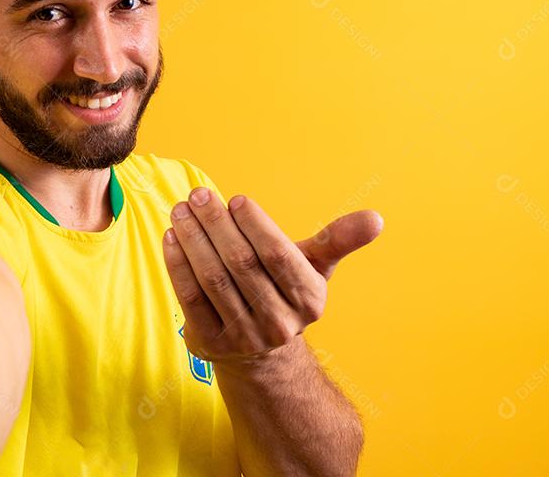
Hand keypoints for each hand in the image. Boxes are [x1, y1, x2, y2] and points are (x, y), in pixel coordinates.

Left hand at [162, 188, 383, 368]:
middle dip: (217, 225)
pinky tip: (171, 237)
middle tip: (199, 194)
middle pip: (242, 265)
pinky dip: (177, 265)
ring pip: (212, 279)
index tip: (237, 199)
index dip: (257, 227)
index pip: (280, 257)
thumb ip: (339, 239)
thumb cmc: (286, 291)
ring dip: (193, 240)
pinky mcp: (209, 343)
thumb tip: (376, 218)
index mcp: (309, 300)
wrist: (263, 354)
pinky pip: (189, 298)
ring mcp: (242, 336)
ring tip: (181, 209)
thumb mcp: (316, 267)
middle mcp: (278, 323)